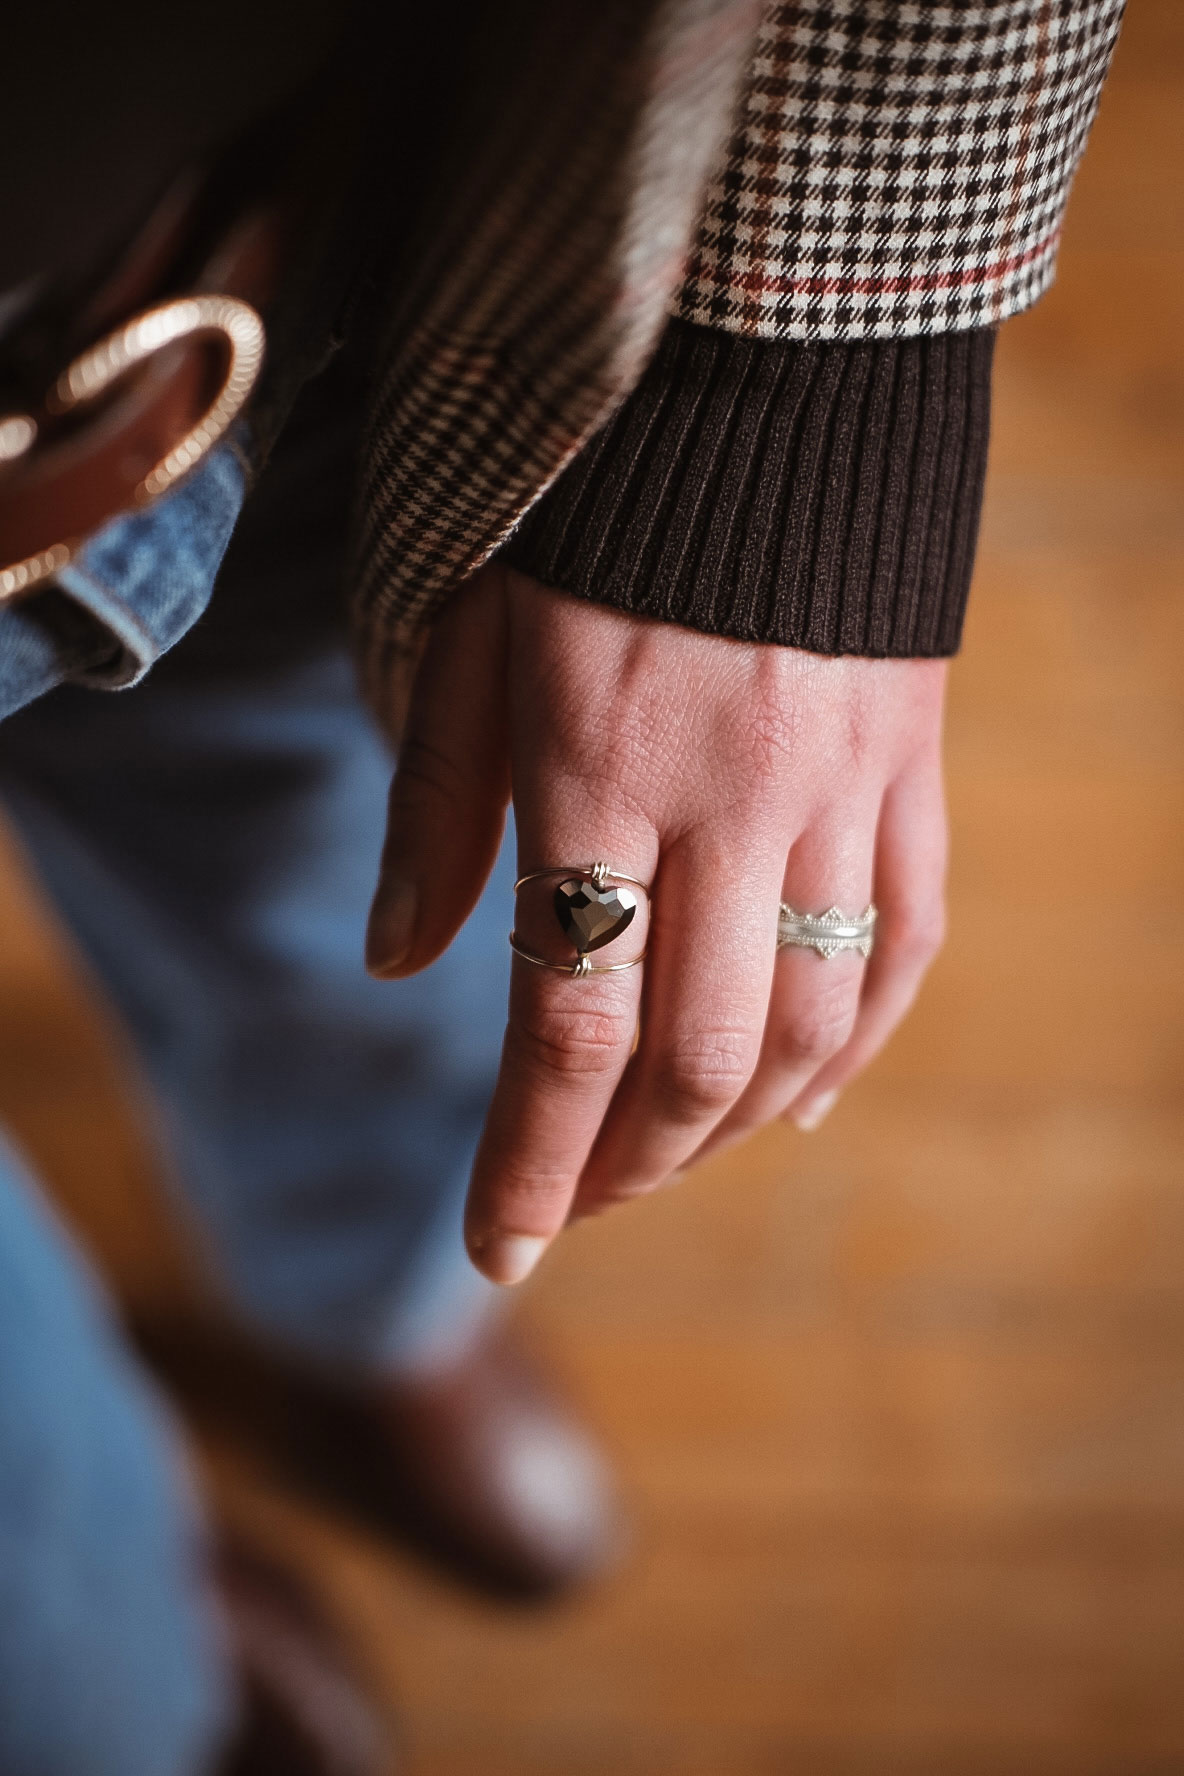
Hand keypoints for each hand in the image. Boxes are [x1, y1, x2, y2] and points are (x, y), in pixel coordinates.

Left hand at [367, 564, 947, 1282]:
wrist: (765, 378)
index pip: (570, 1021)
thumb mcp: (469, 636)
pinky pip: (906, 937)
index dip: (531, 1158)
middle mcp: (734, 796)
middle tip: (573, 1200)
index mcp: (598, 765)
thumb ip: (436, 808)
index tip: (499, 1247)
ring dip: (734, 1124)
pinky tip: (808, 1099)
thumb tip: (392, 964)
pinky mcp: (910, 762)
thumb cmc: (581, 511)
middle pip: (696, 1053)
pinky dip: (862, 1040)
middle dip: (626, 1163)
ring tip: (668, 1156)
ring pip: (812, 1020)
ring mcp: (842, 785)